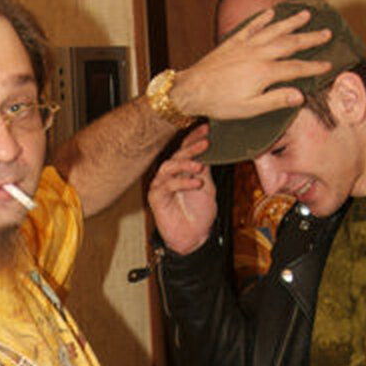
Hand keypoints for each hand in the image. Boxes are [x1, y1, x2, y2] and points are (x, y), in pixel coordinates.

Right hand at [148, 124, 216, 254]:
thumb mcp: (207, 187)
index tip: (207, 128)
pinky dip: (183, 182)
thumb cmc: (199, 214)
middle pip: (177, 155)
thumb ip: (206, 170)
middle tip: (205, 142)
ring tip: (200, 166)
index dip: (194, 138)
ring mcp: (161, 184)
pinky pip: (168, 185)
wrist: (193, 237)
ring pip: (169, 167)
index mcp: (182, 170)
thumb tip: (209, 148)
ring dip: (185, 163)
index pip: (186, 149)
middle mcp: (170, 175)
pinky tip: (196, 182)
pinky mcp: (156, 197)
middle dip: (191, 147)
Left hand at [172, 7, 331, 122]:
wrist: (191, 90)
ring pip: (273, 30)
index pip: (296, 68)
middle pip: (289, 44)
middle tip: (327, 32)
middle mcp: (257, 54)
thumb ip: (276, 100)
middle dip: (310, 38)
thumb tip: (300, 96)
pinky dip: (262, 19)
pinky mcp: (232, 43)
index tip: (329, 64)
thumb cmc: (220, 103)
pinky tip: (270, 13)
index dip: (314, 67)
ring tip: (305, 15)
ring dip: (290, 22)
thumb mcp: (250, 109)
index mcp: (264, 72)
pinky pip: (251, 27)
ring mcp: (244, 46)